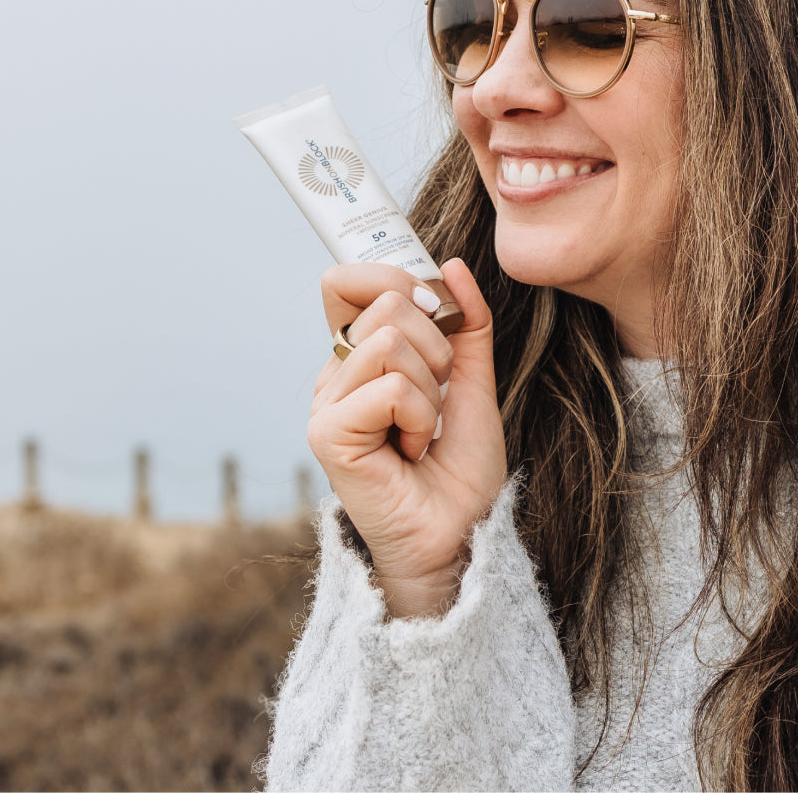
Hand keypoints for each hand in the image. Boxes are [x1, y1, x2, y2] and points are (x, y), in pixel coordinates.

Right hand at [308, 258, 505, 617]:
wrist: (461, 533)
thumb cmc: (460, 468)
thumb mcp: (473, 379)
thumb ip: (466, 322)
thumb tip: (452, 264)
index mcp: (358, 357)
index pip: (347, 281)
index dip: (395, 281)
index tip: (436, 315)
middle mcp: (333, 376)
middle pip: (383, 304)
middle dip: (436, 348)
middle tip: (435, 399)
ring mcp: (325, 405)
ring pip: (389, 341)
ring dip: (431, 388)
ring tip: (423, 430)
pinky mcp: (327, 435)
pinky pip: (390, 388)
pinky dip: (420, 417)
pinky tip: (411, 450)